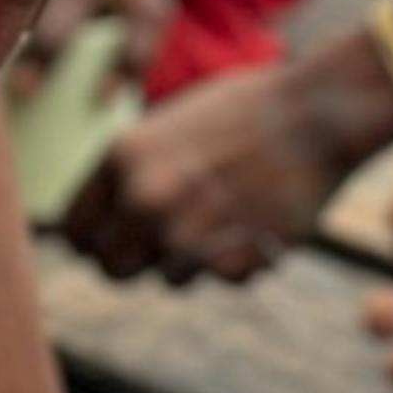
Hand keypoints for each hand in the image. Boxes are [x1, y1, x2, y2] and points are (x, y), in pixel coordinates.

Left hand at [64, 49, 392, 284]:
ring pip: (170, 280)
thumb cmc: (246, 111)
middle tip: (166, 246)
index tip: (113, 242)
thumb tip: (109, 214)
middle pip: (113, 269)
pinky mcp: (231, 261)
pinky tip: (259, 225)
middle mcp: (144, 200)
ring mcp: (187, 235)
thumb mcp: (168, 124)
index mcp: (121, 159)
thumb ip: (133, 171)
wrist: (317, 115)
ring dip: (193, 261)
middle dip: (137, 262)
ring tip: (225, 218)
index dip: (94, 242)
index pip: (75, 232)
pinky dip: (239, 263)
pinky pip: (222, 282)